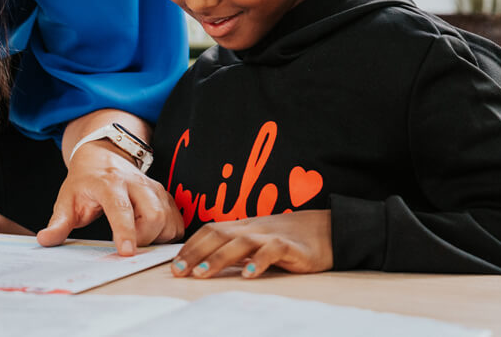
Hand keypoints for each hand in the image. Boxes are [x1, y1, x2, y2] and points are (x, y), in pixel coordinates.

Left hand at [36, 140, 183, 254]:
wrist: (103, 155)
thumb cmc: (85, 180)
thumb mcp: (67, 199)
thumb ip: (59, 222)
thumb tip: (45, 240)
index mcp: (109, 183)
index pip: (121, 208)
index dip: (125, 231)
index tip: (126, 252)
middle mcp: (136, 183)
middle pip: (153, 215)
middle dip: (144, 238)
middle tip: (127, 244)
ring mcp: (154, 188)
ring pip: (168, 219)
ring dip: (156, 237)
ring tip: (137, 235)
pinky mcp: (165, 194)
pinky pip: (177, 220)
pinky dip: (167, 233)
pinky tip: (151, 233)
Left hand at [170, 210, 332, 278]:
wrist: (327, 230)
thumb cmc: (288, 238)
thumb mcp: (257, 241)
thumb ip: (235, 249)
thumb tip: (205, 263)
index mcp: (242, 226)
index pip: (210, 230)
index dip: (190, 245)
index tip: (173, 264)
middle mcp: (252, 228)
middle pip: (218, 234)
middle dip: (195, 253)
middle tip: (177, 271)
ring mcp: (270, 235)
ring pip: (239, 242)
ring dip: (217, 258)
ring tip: (201, 274)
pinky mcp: (291, 247)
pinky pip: (272, 251)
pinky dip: (258, 261)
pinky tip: (247, 274)